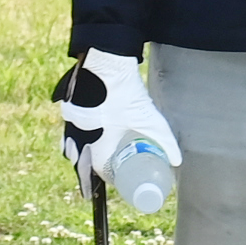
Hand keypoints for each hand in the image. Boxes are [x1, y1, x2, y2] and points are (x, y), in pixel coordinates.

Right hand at [55, 48, 180, 210]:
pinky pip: (69, 130)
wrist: (107, 63)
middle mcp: (78, 136)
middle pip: (79, 161)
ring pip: (71, 146)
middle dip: (87, 169)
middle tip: (97, 175)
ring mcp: (71, 122)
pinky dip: (76, 137)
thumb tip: (177, 161)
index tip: (113, 181)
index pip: (96, 170)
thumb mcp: (149, 119)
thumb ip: (164, 141)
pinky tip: (86, 132)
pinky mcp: (69, 108)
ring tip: (90, 156)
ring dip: (79, 154)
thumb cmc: (126, 93)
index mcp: (95, 143)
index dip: (105, 177)